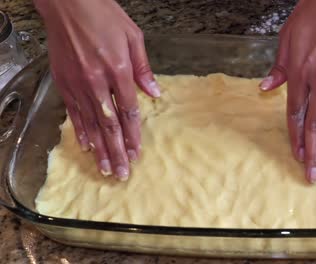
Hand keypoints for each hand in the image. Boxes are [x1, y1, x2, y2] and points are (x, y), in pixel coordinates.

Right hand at [34, 0, 159, 180]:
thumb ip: (143, 68)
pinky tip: (86, 146)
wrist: (69, 3)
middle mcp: (97, 81)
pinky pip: (73, 112)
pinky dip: (80, 130)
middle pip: (110, 124)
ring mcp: (78, 83)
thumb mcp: (133, 37)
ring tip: (105, 168)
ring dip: (99, 148)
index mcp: (118, 70)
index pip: (129, 112)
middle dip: (117, 151)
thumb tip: (156, 92)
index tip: (137, 154)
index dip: (134, 135)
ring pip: (91, 123)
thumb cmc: (104, 16)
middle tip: (121, 173)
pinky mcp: (64, 82)